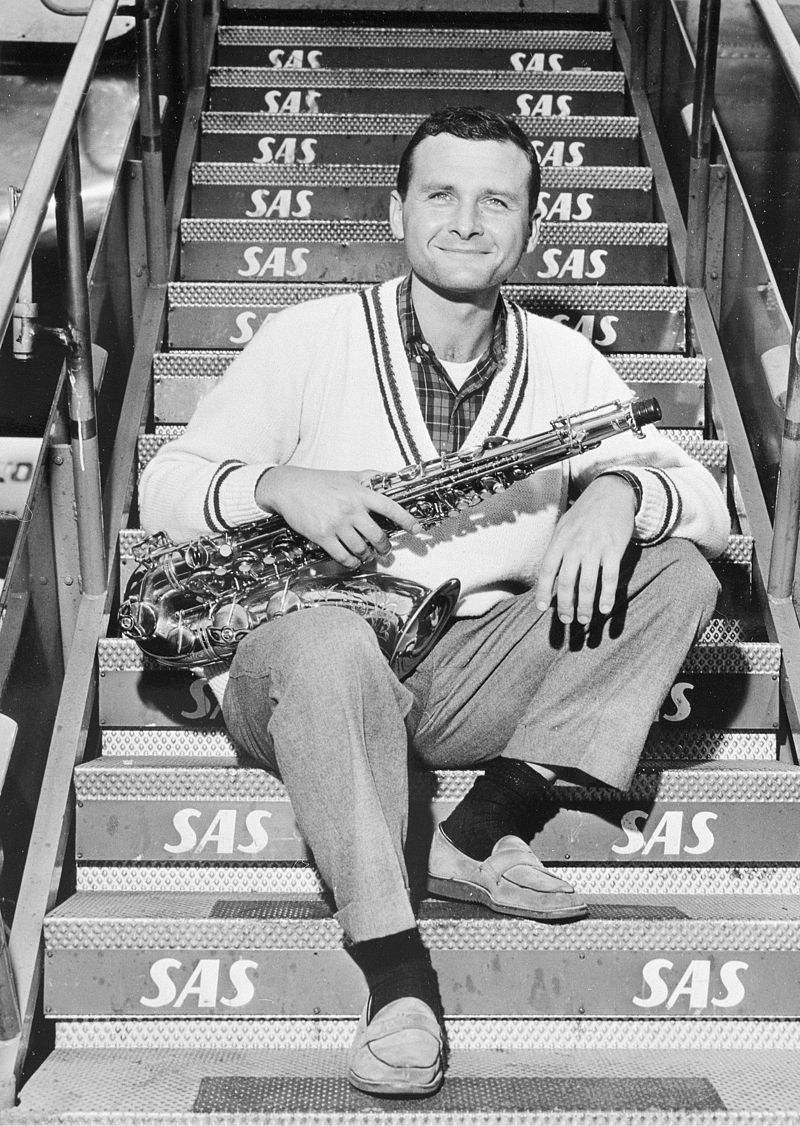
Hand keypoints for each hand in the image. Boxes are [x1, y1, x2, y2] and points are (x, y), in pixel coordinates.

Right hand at [255, 465, 420, 568]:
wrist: (288, 488)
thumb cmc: (318, 482)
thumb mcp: (347, 475)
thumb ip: (369, 477)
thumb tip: (389, 478)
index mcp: (359, 493)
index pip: (390, 507)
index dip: (407, 519)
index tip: (417, 529)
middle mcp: (350, 509)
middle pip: (378, 535)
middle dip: (385, 547)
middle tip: (385, 551)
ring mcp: (336, 524)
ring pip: (361, 549)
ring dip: (367, 556)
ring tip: (368, 556)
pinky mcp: (322, 536)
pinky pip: (342, 556)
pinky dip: (351, 562)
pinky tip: (352, 561)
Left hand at [534, 475, 636, 624]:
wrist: (612, 493)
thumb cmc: (585, 513)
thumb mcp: (564, 526)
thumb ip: (556, 548)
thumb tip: (547, 574)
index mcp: (560, 540)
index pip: (547, 570)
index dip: (543, 591)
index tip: (542, 608)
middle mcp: (575, 545)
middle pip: (566, 582)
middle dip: (565, 605)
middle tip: (566, 620)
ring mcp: (595, 548)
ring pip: (587, 584)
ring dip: (584, 606)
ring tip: (583, 619)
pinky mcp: (614, 549)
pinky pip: (610, 577)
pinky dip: (607, 596)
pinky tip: (605, 608)